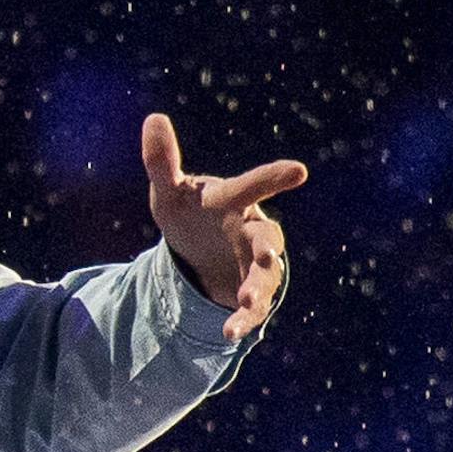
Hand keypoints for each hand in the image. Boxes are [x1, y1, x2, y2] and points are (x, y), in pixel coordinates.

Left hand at [140, 114, 305, 342]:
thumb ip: (161, 161)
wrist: (199, 247)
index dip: (273, 178)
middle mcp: (250, 229)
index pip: (251, 186)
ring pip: (264, 276)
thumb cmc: (188, 210)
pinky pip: (253, 307)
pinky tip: (231, 334)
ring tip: (245, 304)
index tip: (299, 170)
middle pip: (267, 237)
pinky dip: (244, 319)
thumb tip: (153, 118)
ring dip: (257, 290)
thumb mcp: (168, 191)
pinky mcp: (249, 288)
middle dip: (268, 247)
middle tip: (268, 255)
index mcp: (231, 200)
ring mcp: (253, 261)